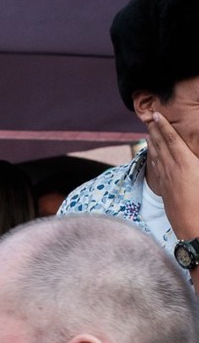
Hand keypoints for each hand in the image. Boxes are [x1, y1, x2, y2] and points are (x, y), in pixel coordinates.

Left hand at [143, 112, 198, 238]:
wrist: (193, 227)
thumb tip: (191, 155)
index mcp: (185, 162)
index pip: (171, 140)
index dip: (164, 126)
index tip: (156, 115)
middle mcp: (172, 168)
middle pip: (160, 145)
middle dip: (155, 130)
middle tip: (148, 118)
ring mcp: (166, 179)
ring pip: (156, 156)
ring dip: (152, 143)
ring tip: (148, 133)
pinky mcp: (164, 189)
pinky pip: (156, 169)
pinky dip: (152, 158)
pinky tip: (151, 156)